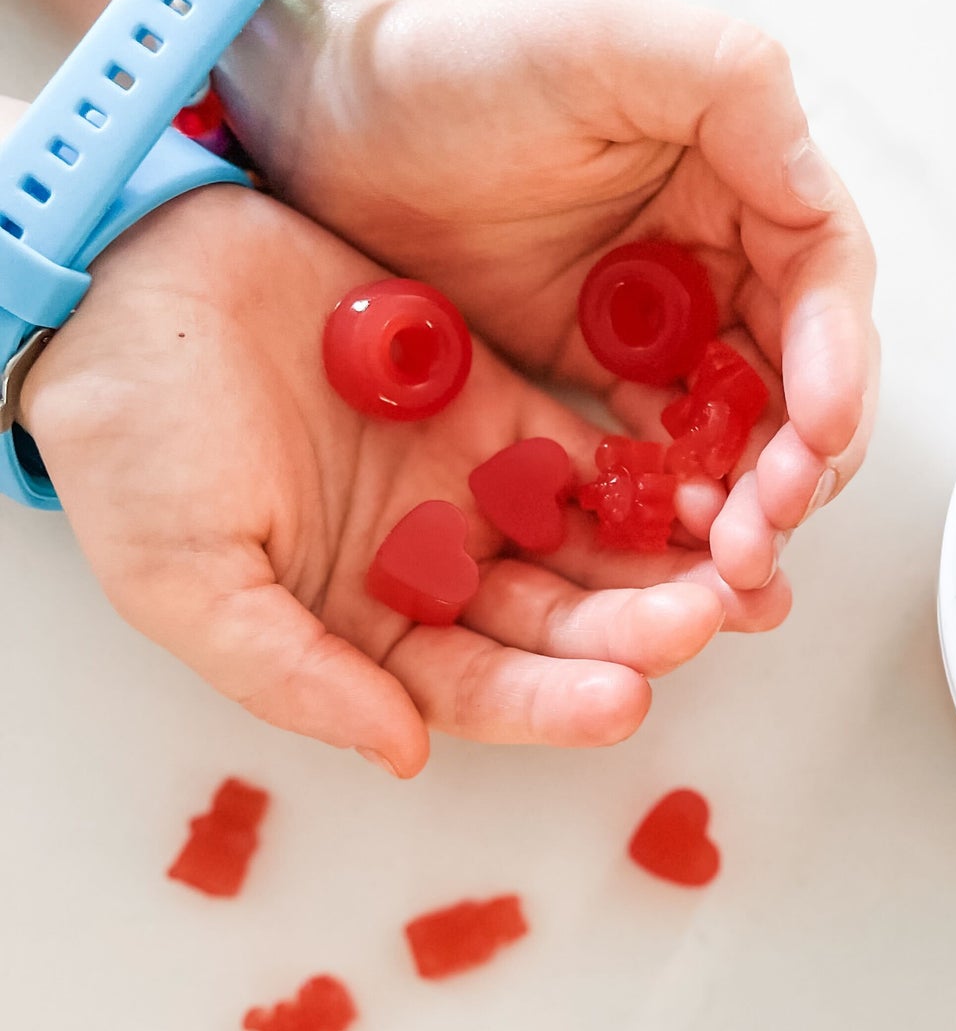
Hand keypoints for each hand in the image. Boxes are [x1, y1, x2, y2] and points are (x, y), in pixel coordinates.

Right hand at [19, 186, 789, 775]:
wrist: (135, 279)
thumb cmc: (134, 437)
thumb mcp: (185, 577)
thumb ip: (290, 673)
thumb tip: (399, 751)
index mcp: (362, 629)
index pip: (475, 687)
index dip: (549, 700)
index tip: (622, 701)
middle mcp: (430, 573)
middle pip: (552, 620)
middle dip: (631, 628)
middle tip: (706, 620)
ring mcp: (472, 490)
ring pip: (586, 545)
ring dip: (662, 563)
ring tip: (745, 572)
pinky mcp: (498, 409)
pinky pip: (588, 456)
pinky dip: (646, 476)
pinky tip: (707, 487)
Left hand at [218, 0, 878, 590]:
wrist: (323, 100)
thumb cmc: (461, 47)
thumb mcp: (609, 35)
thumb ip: (736, 89)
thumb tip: (820, 200)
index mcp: (742, 174)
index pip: (825, 285)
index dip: (838, 365)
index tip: (824, 432)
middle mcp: (715, 253)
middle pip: (797, 375)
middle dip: (800, 457)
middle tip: (772, 523)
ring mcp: (653, 319)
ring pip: (736, 426)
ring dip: (746, 496)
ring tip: (730, 558)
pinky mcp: (590, 368)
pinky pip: (653, 448)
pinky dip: (671, 497)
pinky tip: (668, 540)